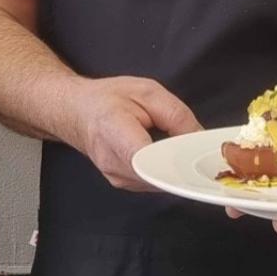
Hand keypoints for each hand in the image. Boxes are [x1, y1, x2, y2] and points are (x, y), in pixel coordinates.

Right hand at [62, 76, 201, 191]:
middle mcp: (113, 162)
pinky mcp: (124, 184)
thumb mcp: (147, 91)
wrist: (77, 113)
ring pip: (159, 181)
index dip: (174, 160)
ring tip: (178, 145)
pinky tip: (167, 154)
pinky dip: (166, 170)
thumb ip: (176, 115)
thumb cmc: (107, 99)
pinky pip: (154, 182)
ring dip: (175, 167)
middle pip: (159, 173)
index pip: (146, 158)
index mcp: (114, 131)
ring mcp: (118, 178)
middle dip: (182, 161)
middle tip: (196, 144)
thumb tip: (199, 137)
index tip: (194, 156)